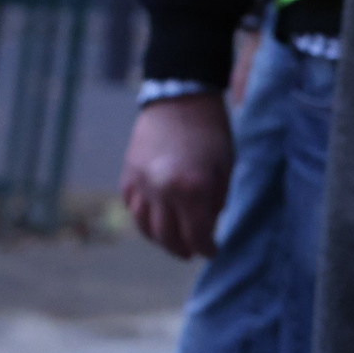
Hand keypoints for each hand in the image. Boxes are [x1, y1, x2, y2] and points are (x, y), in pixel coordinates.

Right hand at [121, 92, 232, 259]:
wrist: (180, 100)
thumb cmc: (211, 132)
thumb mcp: (226, 166)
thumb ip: (217, 200)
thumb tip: (209, 226)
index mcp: (192, 188)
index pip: (197, 233)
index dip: (206, 248)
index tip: (213, 252)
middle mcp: (162, 191)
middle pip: (168, 236)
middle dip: (182, 249)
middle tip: (192, 252)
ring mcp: (141, 185)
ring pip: (145, 227)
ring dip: (160, 240)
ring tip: (174, 243)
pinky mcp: (128, 177)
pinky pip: (133, 209)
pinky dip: (144, 220)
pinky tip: (156, 223)